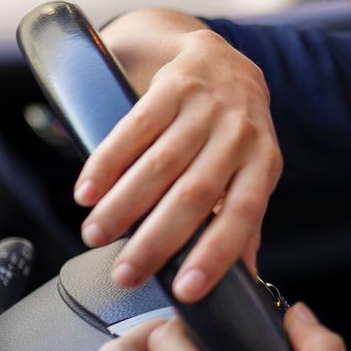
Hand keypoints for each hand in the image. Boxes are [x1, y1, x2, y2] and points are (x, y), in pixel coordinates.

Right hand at [72, 27, 281, 301]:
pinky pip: (135, 128)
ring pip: (160, 163)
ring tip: (95, 236)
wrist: (223, 59)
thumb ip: (246, 222)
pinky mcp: (172, 87)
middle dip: (156, 240)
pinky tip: (88, 192)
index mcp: (263, 163)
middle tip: (124, 275)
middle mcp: (238, 135)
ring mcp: (206, 108)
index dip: (215, 253)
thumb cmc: (236, 133)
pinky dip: (108, 163)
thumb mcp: (253, 172)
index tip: (187, 291)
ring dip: (123, 204)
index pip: (243, 214)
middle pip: (194, 194)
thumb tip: (246, 282)